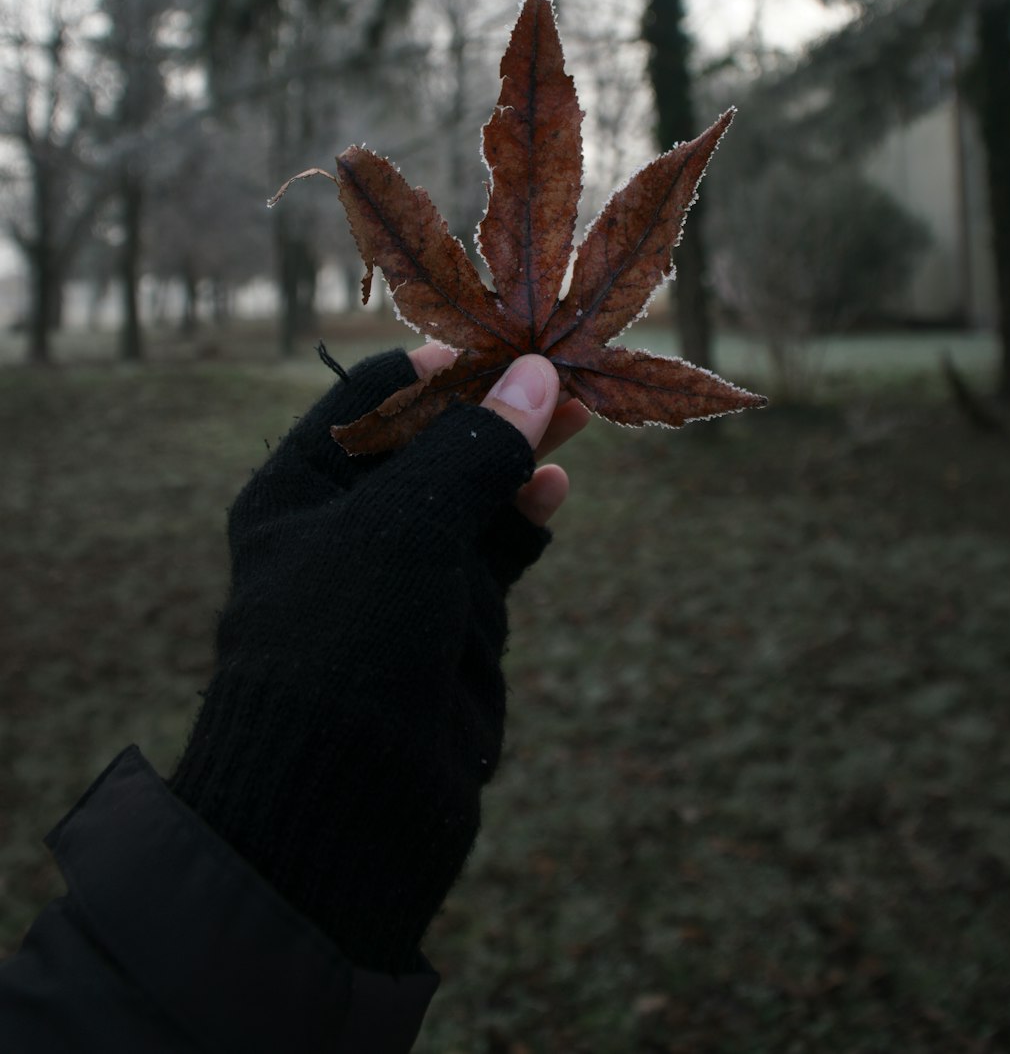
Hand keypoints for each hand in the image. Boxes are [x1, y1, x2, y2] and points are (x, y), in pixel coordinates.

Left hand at [169, 347, 586, 975]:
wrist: (345, 807)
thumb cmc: (347, 646)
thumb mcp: (403, 530)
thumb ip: (474, 450)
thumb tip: (537, 377)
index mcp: (300, 489)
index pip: (373, 396)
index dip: (441, 364)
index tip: (509, 338)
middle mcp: (347, 524)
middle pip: (430, 438)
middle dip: (494, 404)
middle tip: (563, 373)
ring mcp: (402, 574)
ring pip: (471, 490)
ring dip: (518, 453)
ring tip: (574, 417)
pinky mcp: (450, 619)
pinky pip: (494, 547)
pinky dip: (524, 514)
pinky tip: (554, 488)